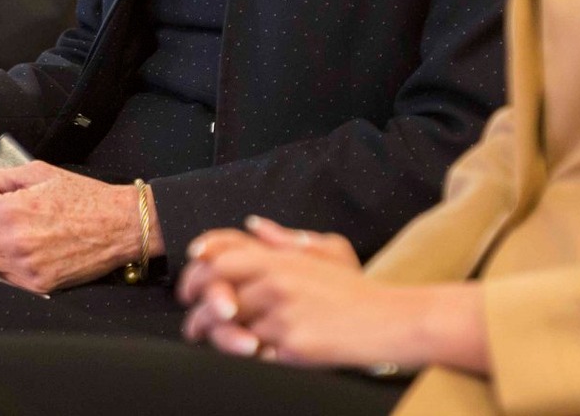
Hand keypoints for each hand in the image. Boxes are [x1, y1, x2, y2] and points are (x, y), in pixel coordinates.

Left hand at [0, 161, 156, 293]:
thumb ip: (0, 178)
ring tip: (5, 234)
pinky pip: (3, 276)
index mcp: (13, 210)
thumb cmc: (83, 196)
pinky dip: (5, 263)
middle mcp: (15, 242)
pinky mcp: (36, 285)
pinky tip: (20, 250)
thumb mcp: (39, 172)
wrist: (119, 225)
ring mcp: (25, 267)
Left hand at [180, 217, 358, 357]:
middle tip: (192, 321)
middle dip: (196, 306)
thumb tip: (254, 224)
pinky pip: (251, 352)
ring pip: (228, 327)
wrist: (388, 321)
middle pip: (216, 289)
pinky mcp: (291, 346)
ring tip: (207, 341)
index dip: (200, 265)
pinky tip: (248, 354)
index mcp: (282, 259)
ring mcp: (283, 315)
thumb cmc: (355, 289)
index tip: (191, 278)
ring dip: (213, 336)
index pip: (223, 253)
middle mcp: (278, 282)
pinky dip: (244, 355)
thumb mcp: (327, 250)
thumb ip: (286, 239)